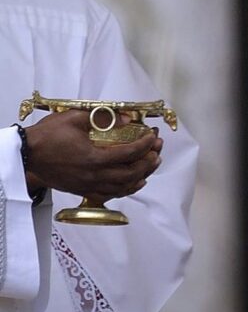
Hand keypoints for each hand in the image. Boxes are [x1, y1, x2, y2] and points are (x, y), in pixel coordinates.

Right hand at [23, 109, 162, 199]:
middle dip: (148, 162)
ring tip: (151, 165)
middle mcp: (93, 176)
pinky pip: (110, 194)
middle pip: (130, 174)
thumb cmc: (47, 136)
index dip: (145, 145)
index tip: (152, 136)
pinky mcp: (81, 190)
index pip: (128, 154)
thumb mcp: (75, 119)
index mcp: (93, 158)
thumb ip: (103, 118)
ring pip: (122, 187)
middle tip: (157, 150)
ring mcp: (87, 186)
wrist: (25, 155)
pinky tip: (134, 182)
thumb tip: (127, 118)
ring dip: (140, 176)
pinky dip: (126, 189)